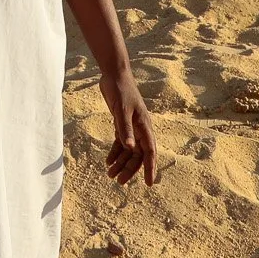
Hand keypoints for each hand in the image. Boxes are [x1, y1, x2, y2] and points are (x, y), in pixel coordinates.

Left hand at [98, 69, 157, 185]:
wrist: (114, 74)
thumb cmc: (121, 90)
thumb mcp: (121, 110)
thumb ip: (125, 129)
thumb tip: (131, 148)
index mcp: (145, 126)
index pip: (150, 152)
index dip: (150, 168)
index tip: (148, 183)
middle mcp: (140, 129)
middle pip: (138, 155)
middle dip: (130, 169)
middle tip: (119, 182)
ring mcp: (132, 126)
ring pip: (129, 150)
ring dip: (121, 163)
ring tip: (110, 174)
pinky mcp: (122, 123)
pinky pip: (121, 142)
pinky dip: (115, 152)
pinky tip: (108, 161)